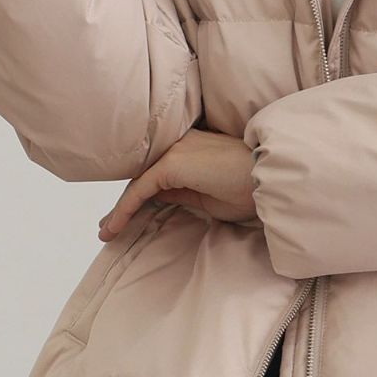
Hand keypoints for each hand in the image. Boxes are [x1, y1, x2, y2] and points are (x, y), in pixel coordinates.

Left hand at [98, 128, 257, 239]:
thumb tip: (158, 197)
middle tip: (108, 228)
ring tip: (107, 232)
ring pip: (139, 182)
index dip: (138, 197)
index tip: (124, 219)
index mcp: (191, 148)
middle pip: (143, 176)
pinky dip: (125, 209)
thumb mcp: (208, 196)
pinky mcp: (172, 163)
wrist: (269, 178)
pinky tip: (114, 227)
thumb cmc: (249, 188)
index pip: (156, 174)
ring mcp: (175, 151)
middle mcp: (179, 144)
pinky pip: (140, 189)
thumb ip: (181, 192)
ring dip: (121, 209)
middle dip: (125, 203)